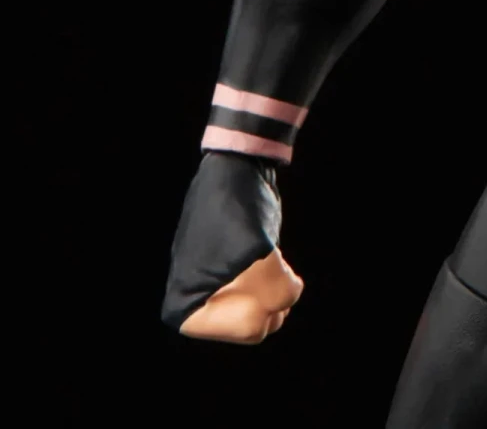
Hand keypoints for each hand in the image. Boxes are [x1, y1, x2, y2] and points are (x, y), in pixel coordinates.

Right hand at [162, 151, 303, 342]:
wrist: (237, 171)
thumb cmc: (236, 211)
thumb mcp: (259, 254)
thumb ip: (277, 292)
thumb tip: (287, 301)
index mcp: (185, 308)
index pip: (244, 329)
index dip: (265, 300)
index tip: (258, 266)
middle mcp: (196, 305)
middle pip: (256, 325)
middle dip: (273, 296)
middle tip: (269, 260)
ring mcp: (216, 291)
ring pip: (264, 310)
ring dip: (277, 284)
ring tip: (268, 254)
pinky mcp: (235, 277)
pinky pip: (266, 293)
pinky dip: (276, 275)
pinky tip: (271, 252)